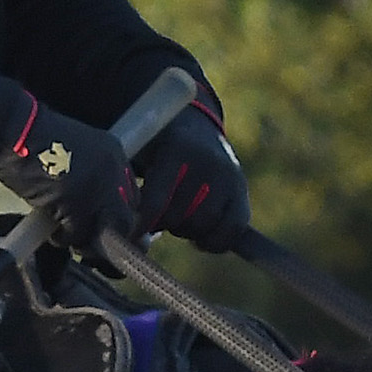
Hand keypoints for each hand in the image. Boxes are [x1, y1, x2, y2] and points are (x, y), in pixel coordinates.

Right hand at [0, 91, 135, 249]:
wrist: (13, 129)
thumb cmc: (34, 143)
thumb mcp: (74, 157)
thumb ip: (92, 182)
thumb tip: (100, 217)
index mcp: (115, 156)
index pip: (132, 199)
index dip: (115, 218)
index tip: (101, 227)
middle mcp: (113, 171)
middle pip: (124, 220)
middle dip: (105, 235)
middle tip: (84, 238)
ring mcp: (97, 187)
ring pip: (101, 232)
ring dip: (81, 238)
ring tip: (62, 229)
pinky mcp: (77, 203)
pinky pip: (76, 235)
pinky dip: (62, 237)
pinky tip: (49, 225)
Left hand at [134, 99, 252, 251]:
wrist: (196, 131)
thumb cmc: (158, 151)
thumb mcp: (141, 154)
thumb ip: (132, 189)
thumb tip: (129, 234)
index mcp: (176, 150)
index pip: (157, 201)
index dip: (144, 223)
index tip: (134, 234)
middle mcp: (207, 162)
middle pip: (180, 217)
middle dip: (164, 223)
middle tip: (157, 217)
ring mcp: (229, 176)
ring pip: (204, 225)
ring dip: (186, 231)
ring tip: (178, 219)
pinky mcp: (242, 190)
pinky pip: (233, 228)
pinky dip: (215, 240)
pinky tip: (200, 237)